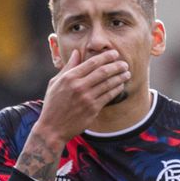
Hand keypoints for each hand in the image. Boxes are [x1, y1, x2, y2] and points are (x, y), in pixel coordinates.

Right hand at [15, 49, 129, 180]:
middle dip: (116, 66)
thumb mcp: (55, 82)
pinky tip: (120, 86)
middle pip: (103, 72)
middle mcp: (79, 86)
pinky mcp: (93, 109)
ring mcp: (87, 98)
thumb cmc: (53, 104)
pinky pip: (108, 96)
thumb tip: (76, 52)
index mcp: (69, 77)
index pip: (92, 62)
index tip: (114, 53)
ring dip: (120, 77)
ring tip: (127, 73)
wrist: (53, 128)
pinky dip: (116, 89)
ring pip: (108, 84)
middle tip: (125, 63)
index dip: (106, 56)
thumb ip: (68, 67)